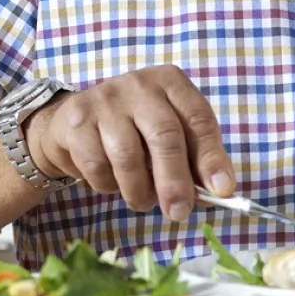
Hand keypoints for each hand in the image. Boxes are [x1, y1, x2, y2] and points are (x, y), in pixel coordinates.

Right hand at [23, 65, 235, 221]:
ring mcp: (106, 99)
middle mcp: (140, 84)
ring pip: (128, 155)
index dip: (212, 157)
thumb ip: (194, 160)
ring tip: (142, 202)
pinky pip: (97, 165)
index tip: (221, 190)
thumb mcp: (168, 136)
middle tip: (179, 212)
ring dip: (138, 191)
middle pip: (164, 135)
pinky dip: (107, 185)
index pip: (198, 119)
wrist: (73, 122)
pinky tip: (111, 182)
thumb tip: (218, 192)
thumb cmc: (133, 130)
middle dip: (175, 181)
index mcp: (171, 82)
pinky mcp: (77, 121)